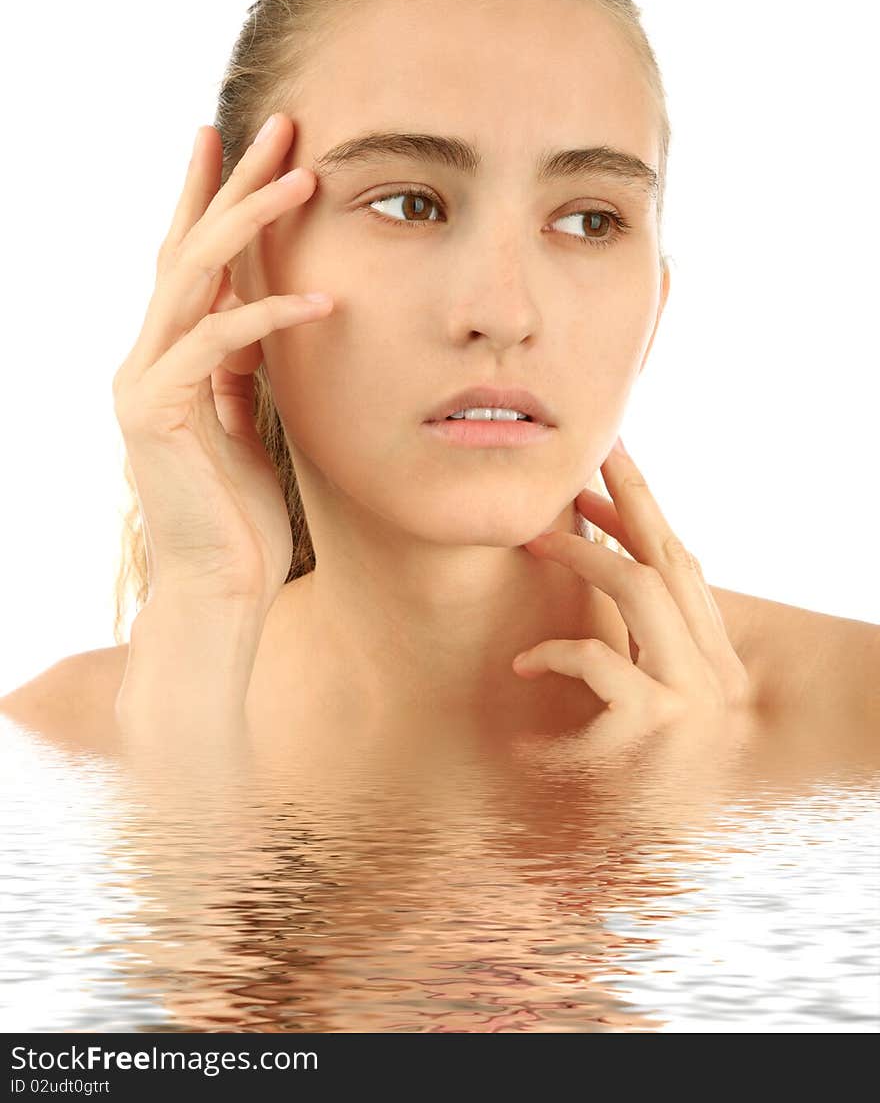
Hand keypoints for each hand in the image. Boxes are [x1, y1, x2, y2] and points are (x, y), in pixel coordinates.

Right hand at [112, 112, 332, 616]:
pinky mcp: (156, 414)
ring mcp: (143, 382)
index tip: (241, 139)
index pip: (190, 259)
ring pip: (194, 278)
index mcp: (167, 355)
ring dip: (249, 223)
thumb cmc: (239, 514)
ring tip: (303, 179)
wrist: (218, 590)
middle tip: (280, 125)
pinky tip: (319, 299)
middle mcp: (146, 357)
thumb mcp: (244, 420)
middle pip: (189, 248)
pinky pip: (214, 346)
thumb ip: (240, 366)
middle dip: (233, 182)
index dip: (212, 195)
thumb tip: (259, 313)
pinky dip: (266, 318)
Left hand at [511, 437, 751, 750]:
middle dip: (622, 505)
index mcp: (712, 652)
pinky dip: (557, 655)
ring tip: (538, 545)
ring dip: (586, 559)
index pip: (680, 558)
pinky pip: (601, 664)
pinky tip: (524, 665)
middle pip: (665, 558)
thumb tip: (618, 582)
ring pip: (637, 592)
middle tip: (565, 481)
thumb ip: (654, 649)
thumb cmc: (678, 780)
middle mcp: (709, 664)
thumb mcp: (675, 708)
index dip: (646, 502)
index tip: (610, 454)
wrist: (701, 844)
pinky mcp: (653, 729)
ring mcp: (687, 693)